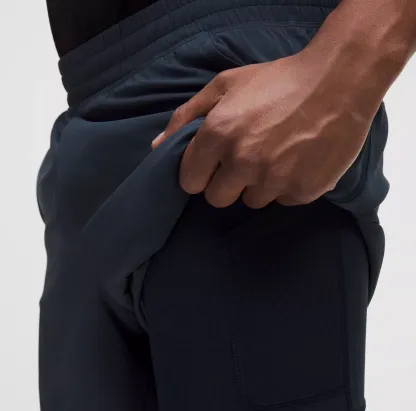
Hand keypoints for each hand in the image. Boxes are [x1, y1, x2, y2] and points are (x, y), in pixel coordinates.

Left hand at [151, 51, 374, 207]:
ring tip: (276, 155)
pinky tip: (297, 161)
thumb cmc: (278, 80)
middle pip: (216, 199)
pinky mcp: (302, 191)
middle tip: (245, 160)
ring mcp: (274, 180)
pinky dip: (286, 186)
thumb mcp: (226, 84)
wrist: (340, 81)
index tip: (211, 166)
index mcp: (218, 134)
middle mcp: (243, 161)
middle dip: (225, 183)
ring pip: (251, 201)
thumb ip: (187, 116)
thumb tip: (157, 147)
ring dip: (258, 184)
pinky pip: (282, 200)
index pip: (190, 182)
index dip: (198, 174)